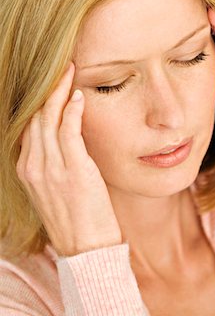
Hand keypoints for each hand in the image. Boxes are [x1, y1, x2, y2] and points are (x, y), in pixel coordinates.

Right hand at [17, 62, 121, 256]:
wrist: (86, 249)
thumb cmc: (75, 216)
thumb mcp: (54, 187)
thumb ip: (52, 160)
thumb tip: (63, 134)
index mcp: (26, 169)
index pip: (28, 124)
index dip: (39, 101)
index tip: (51, 82)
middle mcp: (33, 166)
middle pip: (35, 117)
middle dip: (47, 89)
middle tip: (61, 67)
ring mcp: (50, 169)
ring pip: (48, 119)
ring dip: (59, 92)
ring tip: (69, 71)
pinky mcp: (73, 171)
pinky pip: (68, 132)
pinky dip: (71, 111)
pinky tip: (77, 95)